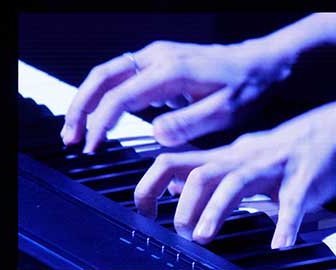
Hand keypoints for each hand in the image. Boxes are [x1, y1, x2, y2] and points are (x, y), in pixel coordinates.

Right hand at [62, 37, 291, 151]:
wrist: (265, 62)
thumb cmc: (249, 86)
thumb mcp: (226, 111)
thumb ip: (189, 124)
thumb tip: (156, 134)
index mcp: (170, 70)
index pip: (121, 96)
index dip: (101, 124)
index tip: (94, 147)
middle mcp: (158, 57)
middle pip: (102, 78)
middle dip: (80, 108)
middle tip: (70, 138)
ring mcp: (156, 57)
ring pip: (106, 75)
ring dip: (87, 101)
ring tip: (77, 131)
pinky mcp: (157, 63)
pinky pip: (120, 77)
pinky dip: (102, 97)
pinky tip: (100, 118)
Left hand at [133, 102, 335, 248]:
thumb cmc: (284, 151)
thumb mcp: (237, 158)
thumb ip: (204, 170)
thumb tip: (172, 184)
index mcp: (223, 158)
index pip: (171, 162)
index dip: (150, 186)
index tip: (145, 213)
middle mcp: (242, 160)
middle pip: (201, 174)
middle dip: (185, 205)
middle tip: (181, 232)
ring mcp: (272, 168)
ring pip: (236, 183)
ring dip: (216, 211)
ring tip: (204, 236)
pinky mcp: (303, 181)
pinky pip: (293, 202)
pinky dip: (285, 224)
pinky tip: (279, 243)